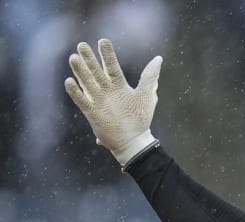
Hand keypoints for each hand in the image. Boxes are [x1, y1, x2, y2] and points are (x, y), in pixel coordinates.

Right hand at [64, 39, 162, 166]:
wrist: (134, 140)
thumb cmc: (141, 118)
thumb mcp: (146, 96)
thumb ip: (150, 77)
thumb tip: (158, 58)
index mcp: (119, 86)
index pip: (111, 66)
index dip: (107, 54)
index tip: (103, 40)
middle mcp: (106, 91)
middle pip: (96, 71)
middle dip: (89, 59)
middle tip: (81, 45)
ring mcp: (98, 100)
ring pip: (87, 82)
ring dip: (80, 71)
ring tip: (73, 58)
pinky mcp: (92, 112)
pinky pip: (81, 100)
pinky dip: (75, 91)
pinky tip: (69, 81)